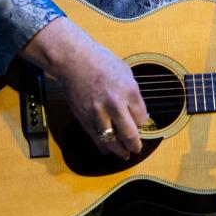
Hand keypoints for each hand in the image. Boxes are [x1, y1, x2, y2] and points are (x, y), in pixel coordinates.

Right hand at [21, 16, 147, 159]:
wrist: (73, 60)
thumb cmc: (100, 62)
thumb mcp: (126, 72)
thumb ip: (132, 93)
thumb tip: (138, 112)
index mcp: (129, 91)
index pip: (141, 118)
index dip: (142, 123)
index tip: (139, 124)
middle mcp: (115, 104)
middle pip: (129, 134)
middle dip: (135, 145)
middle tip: (137, 149)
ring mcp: (98, 112)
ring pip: (112, 140)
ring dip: (119, 151)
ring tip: (124, 155)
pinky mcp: (84, 117)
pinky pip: (95, 137)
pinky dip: (102, 146)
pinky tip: (106, 151)